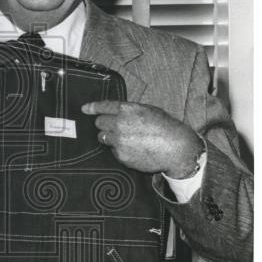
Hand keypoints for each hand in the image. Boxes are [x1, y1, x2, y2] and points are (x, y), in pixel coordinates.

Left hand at [81, 100, 203, 177]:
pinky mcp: (121, 155)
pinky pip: (113, 151)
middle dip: (105, 124)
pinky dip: (120, 150)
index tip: (85, 109)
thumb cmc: (165, 127)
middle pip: (99, 123)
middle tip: (117, 128)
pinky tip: (134, 149)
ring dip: (110, 137)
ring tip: (127, 139)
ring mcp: (118, 141)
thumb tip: (116, 112)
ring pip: (103, 137)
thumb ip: (129, 111)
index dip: (92, 107)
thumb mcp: (148, 110)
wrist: (176, 147)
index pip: (103, 107)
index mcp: (127, 110)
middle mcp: (119, 124)